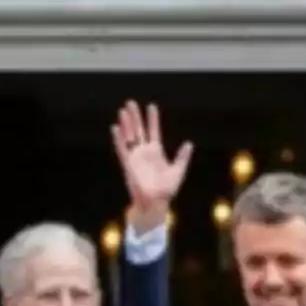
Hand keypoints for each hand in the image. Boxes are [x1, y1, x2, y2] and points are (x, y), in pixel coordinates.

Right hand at [111, 102, 193, 226]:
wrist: (156, 202)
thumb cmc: (167, 190)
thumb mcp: (178, 170)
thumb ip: (182, 157)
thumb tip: (189, 143)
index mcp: (156, 152)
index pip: (153, 131)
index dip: (152, 119)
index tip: (151, 106)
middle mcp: (144, 152)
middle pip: (138, 130)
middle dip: (135, 117)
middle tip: (130, 102)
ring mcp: (135, 157)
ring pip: (129, 136)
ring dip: (126, 124)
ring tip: (123, 110)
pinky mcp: (128, 164)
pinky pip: (122, 149)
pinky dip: (119, 139)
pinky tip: (116, 128)